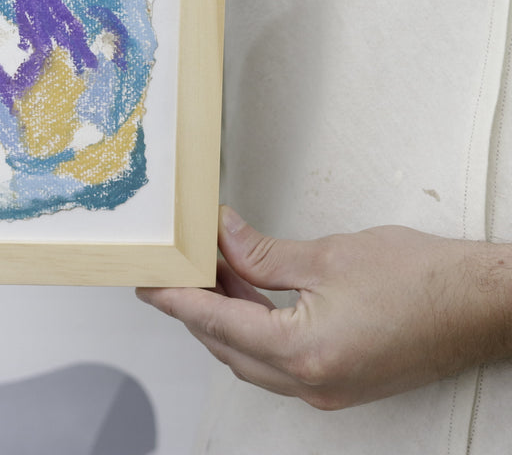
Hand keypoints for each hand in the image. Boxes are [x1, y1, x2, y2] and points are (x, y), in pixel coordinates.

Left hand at [137, 206, 511, 409]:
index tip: (146, 285)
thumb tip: (222, 237)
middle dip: (195, 309)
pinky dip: (255, 326)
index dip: (176, 301)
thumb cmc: (420, 279)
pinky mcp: (341, 379)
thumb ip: (262, 253)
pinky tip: (247, 292)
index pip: (216, 324)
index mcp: (304, 353)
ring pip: (251, 356)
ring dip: (225, 316)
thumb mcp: (327, 256)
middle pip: (228, 347)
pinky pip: (278, 359)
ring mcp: (327, 387)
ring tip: (208, 272)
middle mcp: (311, 382)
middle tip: (174, 271)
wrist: (481, 306)